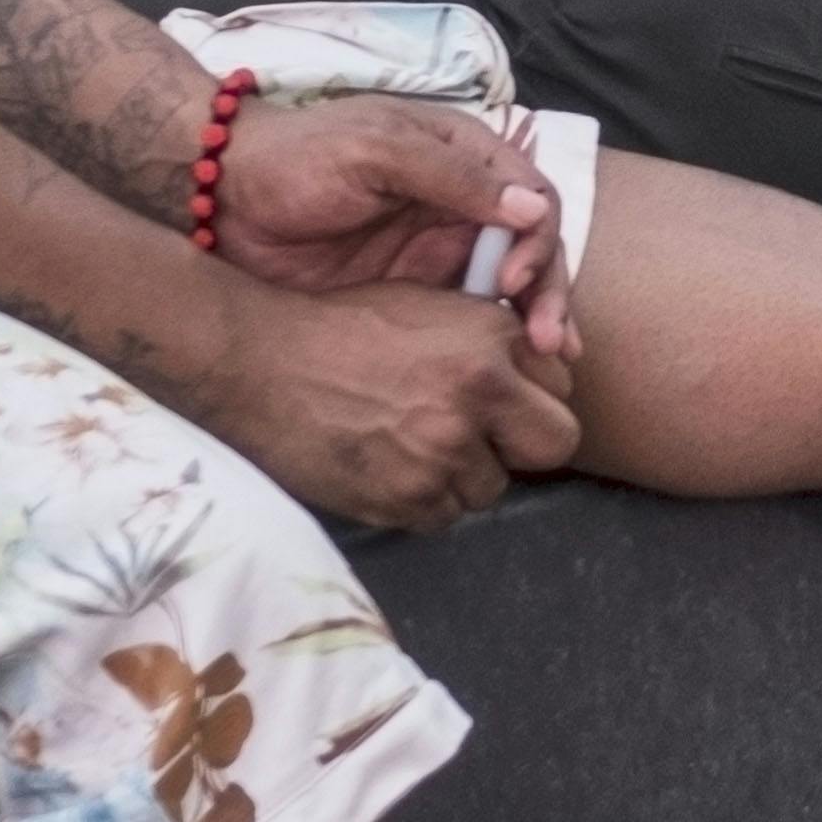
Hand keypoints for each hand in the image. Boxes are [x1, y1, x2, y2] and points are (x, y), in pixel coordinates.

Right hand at [190, 276, 583, 534]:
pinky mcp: (408, 498)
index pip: (562, 384)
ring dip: (464, 474)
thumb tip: (538, 370)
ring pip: (493, 486)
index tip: (506, 400)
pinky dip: (424, 500)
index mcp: (489, 338)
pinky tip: (389, 467)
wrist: (259, 362)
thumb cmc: (341, 327)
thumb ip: (490, 337)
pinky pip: (444, 515)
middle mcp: (478, 394)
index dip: (533, 394)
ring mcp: (444, 451)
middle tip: (485, 437)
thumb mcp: (428, 306)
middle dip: (525, 443)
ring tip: (413, 445)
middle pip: (556, 443)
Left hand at [216, 95, 575, 360]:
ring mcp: (439, 250)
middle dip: (549, 291)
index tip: (515, 281)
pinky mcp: (414, 294)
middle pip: (533, 247)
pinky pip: (469, 317)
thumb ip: (451, 176)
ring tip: (545, 358)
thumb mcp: (376, 151)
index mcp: (463, 155)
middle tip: (549, 341)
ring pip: (511, 286)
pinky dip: (495, 341)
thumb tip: (531, 209)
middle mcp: (463, 203)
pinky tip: (510, 369)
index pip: (531, 197)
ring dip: (535, 319)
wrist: (223, 202)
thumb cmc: (298, 159)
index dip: (539, 240)